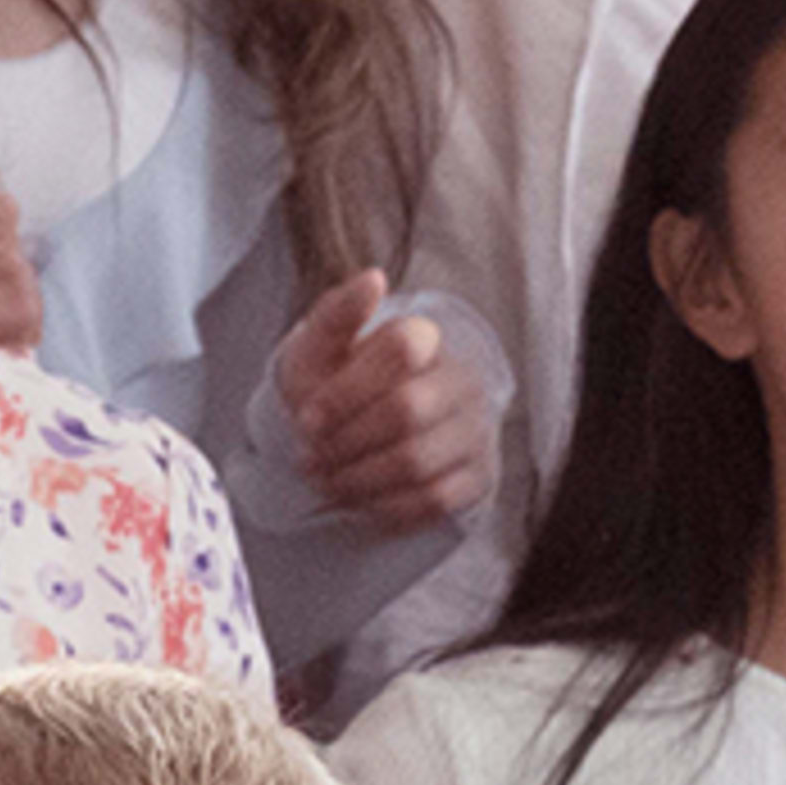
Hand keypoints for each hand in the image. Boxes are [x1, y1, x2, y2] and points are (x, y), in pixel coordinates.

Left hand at [274, 273, 496, 532]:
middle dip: (346, 442)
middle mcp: (461, 380)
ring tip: (325, 481)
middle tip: (308, 460)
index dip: (346, 390)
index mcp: (426, 338)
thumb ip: (338, 314)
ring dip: (357, 479)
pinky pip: (434, 501)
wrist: (358, 434)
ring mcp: (476, 430)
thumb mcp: (320, 349)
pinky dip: (385, 506)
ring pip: (417, 462)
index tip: (306, 419)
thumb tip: (373, 278)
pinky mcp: (479, 477)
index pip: (401, 349)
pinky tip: (358, 499)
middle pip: (406, 412)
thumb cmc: (335, 385)